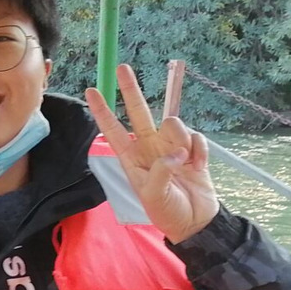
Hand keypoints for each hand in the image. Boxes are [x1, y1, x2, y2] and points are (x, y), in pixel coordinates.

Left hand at [85, 64, 218, 243]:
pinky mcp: (192, 149)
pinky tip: (198, 166)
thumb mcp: (154, 196)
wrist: (197, 222)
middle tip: (122, 67)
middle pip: (139, 112)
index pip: (113, 131)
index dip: (103, 111)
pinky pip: (196, 137)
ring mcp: (171, 146)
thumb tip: (175, 152)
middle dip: (130, 90)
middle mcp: (149, 148)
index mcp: (132, 159)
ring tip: (185, 162)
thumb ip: (160, 171)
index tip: (91, 91)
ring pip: (173, 123)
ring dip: (181, 139)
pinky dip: (199, 150)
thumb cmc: (168, 212)